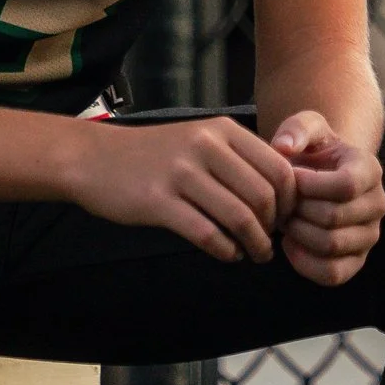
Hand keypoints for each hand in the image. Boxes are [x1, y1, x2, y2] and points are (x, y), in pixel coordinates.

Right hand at [65, 115, 296, 264]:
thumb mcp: (199, 138)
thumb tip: (282, 191)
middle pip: (263, 196)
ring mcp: (180, 173)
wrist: (95, 159)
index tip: (284, 218)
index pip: (278, 168)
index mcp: (221, 129)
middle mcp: (204, 146)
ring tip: (254, 254)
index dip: (289, 200)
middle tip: (269, 241)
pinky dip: (226, 251)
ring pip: (239, 218)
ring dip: (254, 245)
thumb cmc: (154, 153)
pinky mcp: (159, 202)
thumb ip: (237, 157)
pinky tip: (227, 254)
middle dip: (273, 227)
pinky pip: (207, 234)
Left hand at [269, 111, 384, 286]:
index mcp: (370, 170)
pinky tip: (290, 244)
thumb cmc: (314, 150)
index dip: (310, 186)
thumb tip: (283, 147)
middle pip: (334, 218)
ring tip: (285, 218)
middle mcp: (377, 204)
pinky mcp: (357, 261)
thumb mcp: (307, 127)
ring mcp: (369, 236)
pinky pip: (333, 274)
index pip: (345, 186)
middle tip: (281, 201)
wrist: (321, 174)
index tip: (290, 177)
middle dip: (298, 210)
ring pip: (331, 246)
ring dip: (298, 234)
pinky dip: (304, 263)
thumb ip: (296, 128)